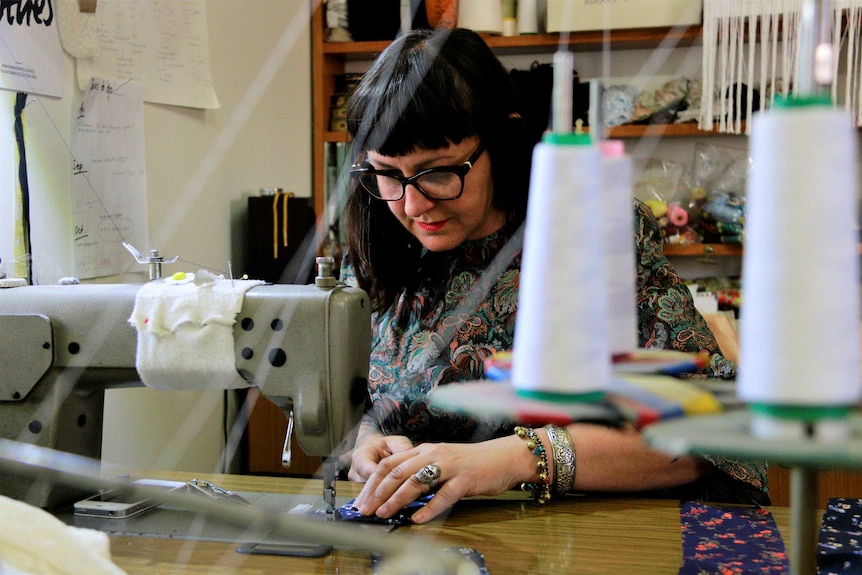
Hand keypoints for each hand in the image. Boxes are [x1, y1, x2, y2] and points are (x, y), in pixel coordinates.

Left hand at [352, 436, 522, 523]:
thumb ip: (422, 473)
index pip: (390, 463)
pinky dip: (428, 508)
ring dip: (396, 499)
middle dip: (377, 492)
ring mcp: (449, 466)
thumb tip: (397, 494)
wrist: (503, 457)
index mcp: (424, 449)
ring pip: (416, 481)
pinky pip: (443, 496)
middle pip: (397, 471)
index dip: (372, 481)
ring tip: (384, 513)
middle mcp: (433, 454)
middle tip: (365, 509)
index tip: (361, 499)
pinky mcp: (465, 480)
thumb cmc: (472, 463)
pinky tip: (417, 519)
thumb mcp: (442, 462)